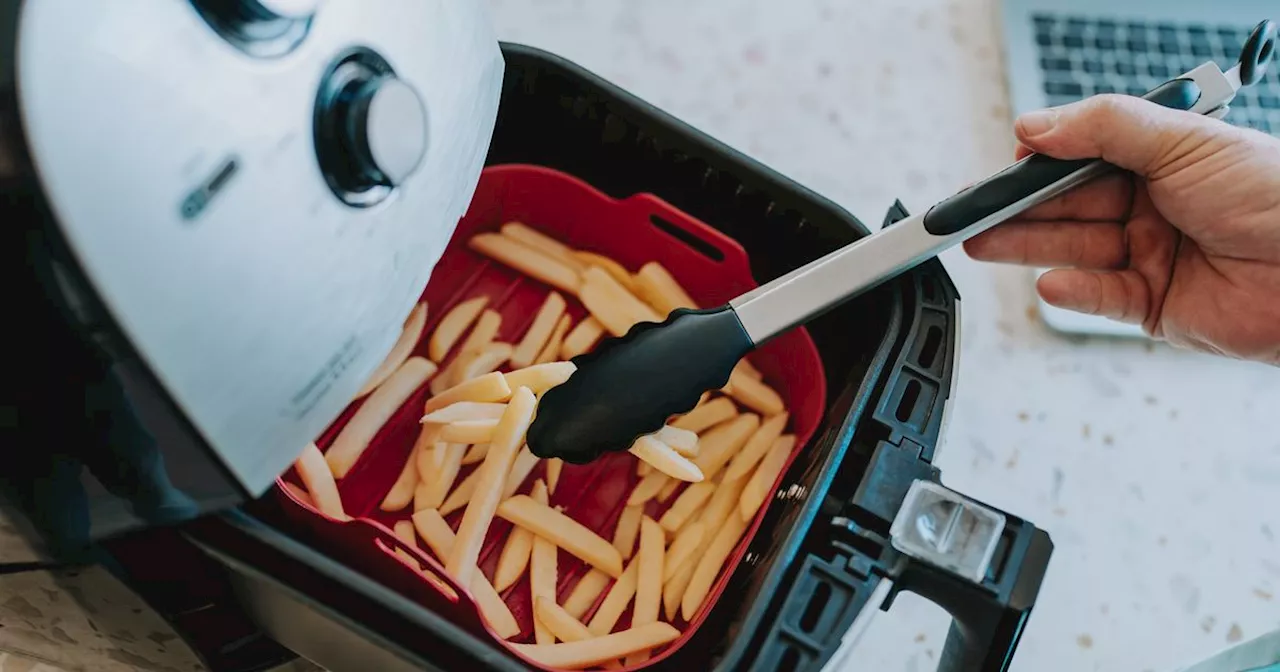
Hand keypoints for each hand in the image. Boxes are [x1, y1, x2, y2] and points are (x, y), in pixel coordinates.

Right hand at [964, 94, 1279, 365]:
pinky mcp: (1156, 305)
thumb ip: (1103, 128)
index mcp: (1161, 159)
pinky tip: (1049, 280)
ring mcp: (1153, 255)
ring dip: (1028, 246)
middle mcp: (1153, 205)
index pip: (1082, 157)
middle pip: (1069, 206)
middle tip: (972, 213)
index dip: (1040, 163)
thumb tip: (1036, 126)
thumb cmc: (1275, 196)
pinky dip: (1073, 290)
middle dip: (1018, 209)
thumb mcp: (1184, 141)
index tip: (1004, 166)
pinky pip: (1101, 296)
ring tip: (982, 244)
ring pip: (1075, 249)